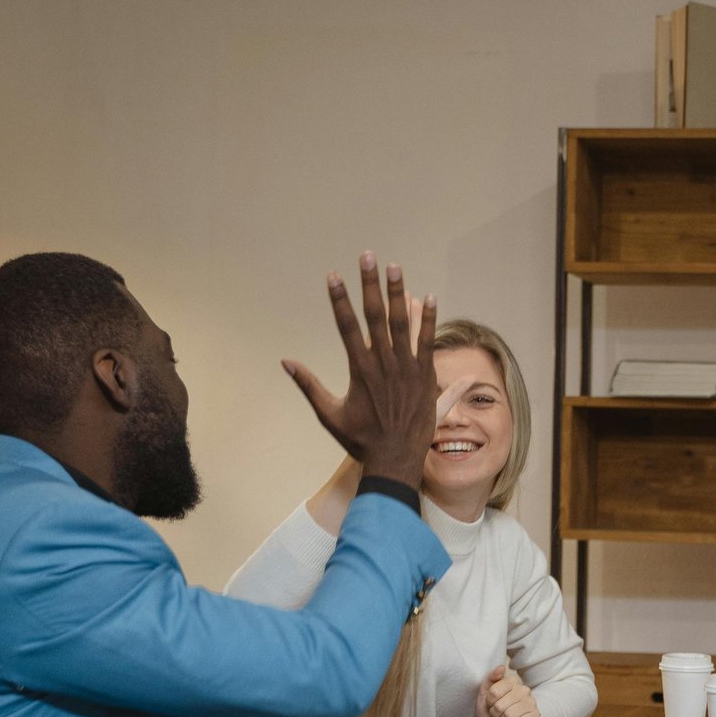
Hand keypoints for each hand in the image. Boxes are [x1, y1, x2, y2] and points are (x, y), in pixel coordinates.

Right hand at [282, 251, 440, 489]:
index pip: (347, 326)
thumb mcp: (329, 414)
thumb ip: (309, 385)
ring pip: (402, 324)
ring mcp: (406, 369)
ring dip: (398, 293)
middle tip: (367, 256)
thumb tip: (285, 362)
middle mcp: (382, 364)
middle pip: (374, 316)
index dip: (340, 299)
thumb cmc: (360, 440)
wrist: (395, 460)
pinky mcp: (426, 377)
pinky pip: (429, 343)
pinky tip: (430, 297)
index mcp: (358, 370)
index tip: (333, 276)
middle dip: (369, 285)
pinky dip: (430, 320)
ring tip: (395, 267)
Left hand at [475, 664, 539, 716]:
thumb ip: (490, 680)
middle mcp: (524, 690)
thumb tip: (501, 667)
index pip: (494, 692)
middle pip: (500, 705)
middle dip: (495, 713)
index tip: (492, 703)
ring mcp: (531, 703)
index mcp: (512, 681)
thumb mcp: (485, 695)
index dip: (489, 701)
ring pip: (509, 715)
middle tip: (499, 713)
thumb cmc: (493, 711)